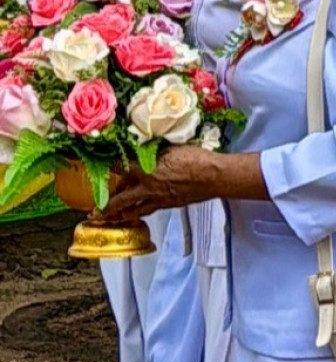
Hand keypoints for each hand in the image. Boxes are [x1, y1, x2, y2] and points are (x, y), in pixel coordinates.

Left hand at [100, 144, 224, 224]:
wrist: (215, 176)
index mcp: (146, 172)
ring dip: (122, 213)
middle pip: (121, 200)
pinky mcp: (170, 205)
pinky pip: (150, 210)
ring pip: (135, 211)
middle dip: (106, 206)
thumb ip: (155, 149)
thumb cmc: (196, 159)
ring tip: (115, 216)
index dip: (108, 167)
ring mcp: (159, 199)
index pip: (120, 169)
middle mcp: (148, 189)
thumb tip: (145, 145)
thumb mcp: (173, 147)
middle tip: (95, 212)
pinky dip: (141, 211)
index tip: (99, 166)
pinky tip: (141, 210)